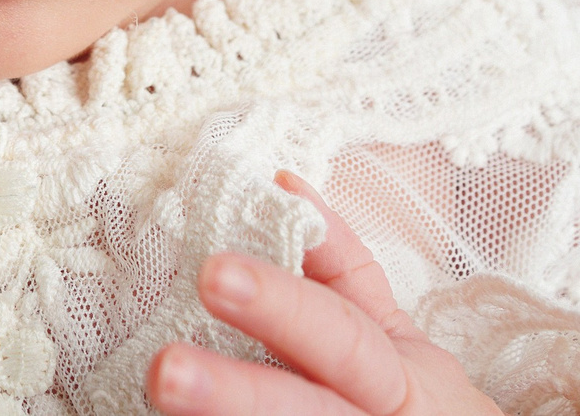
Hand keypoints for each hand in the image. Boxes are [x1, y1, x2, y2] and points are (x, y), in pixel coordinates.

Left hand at [149, 173, 498, 415]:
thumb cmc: (418, 406)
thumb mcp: (398, 338)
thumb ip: (342, 268)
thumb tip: (282, 185)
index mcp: (399, 379)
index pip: (337, 335)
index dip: (280, 304)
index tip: (212, 272)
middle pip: (304, 410)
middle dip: (235, 393)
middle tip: (165, 372)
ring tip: (160, 396)